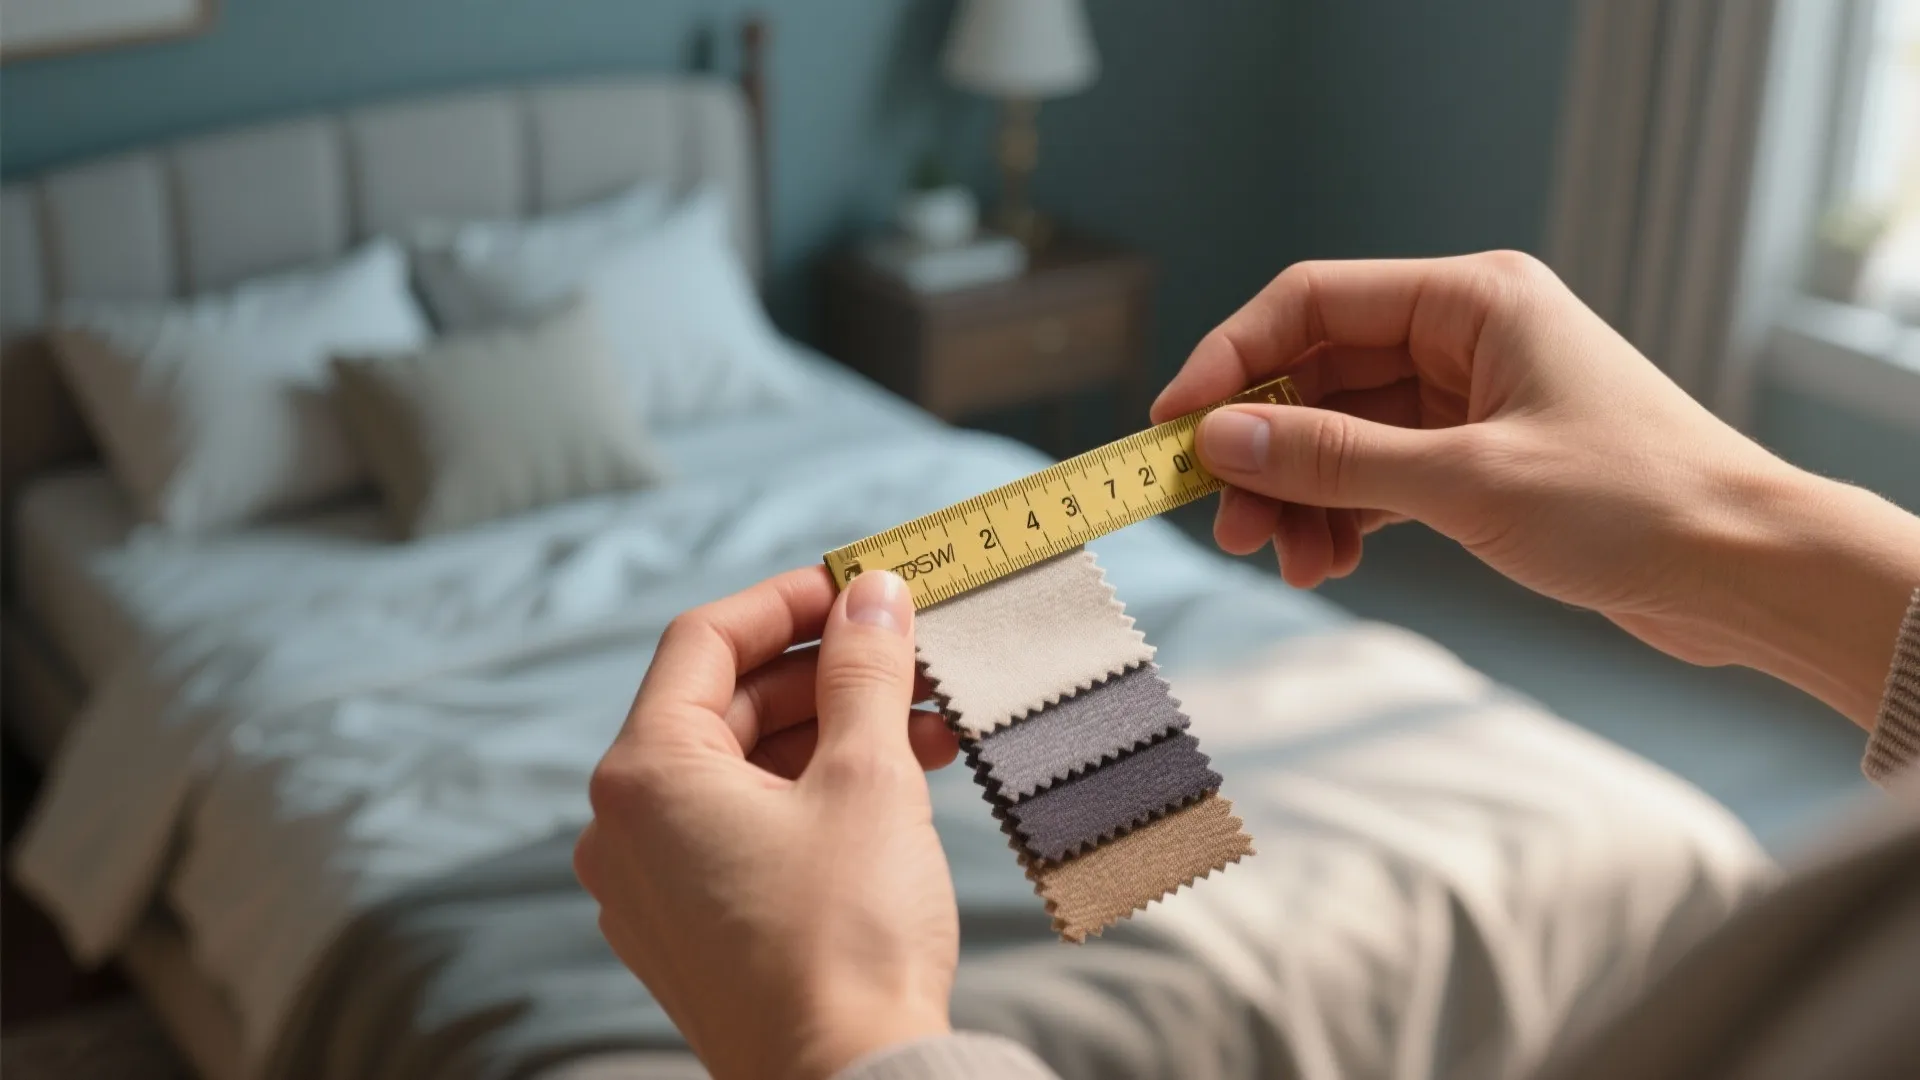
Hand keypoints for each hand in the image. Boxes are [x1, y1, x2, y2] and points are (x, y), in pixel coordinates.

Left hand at [575, 568, 960, 1079]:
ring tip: (929, 727)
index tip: (861, 586)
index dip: (789, 600)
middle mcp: (625, 829)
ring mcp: (652, 888)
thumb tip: (872, 597)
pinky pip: (744, 830)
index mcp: (644, 777)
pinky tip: (894, 785)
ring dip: (833, 735)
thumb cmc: (848, 940)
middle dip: (827, 674)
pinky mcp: (691, 933)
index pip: (705, 639)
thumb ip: (864, 671)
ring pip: (742, 771)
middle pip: (726, 706)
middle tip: (913, 656)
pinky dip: (812, 796)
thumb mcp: (867, 778)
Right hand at [1154, 252, 1919, 725]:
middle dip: (1264, 449)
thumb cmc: (1634, 503)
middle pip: (1318, 373)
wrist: (1747, 573)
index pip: (1312, 301)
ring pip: (1343, 432)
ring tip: (1283, 558)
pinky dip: (1344, 516)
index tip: (1171, 427)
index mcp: (1472, 298)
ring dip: (1301, 495)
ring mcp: (1472, 397)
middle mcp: (1466, 334)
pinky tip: (1329, 562)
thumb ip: (1333, 457)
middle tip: (1225, 521)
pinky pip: (1378, 473)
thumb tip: (1218, 440)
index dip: (1230, 359)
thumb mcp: (1465, 480)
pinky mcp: (1480, 458)